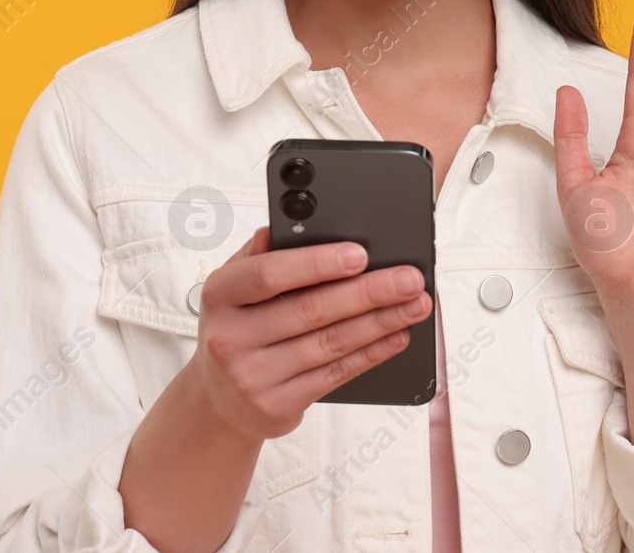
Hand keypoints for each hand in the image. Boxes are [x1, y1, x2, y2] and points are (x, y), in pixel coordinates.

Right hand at [185, 227, 432, 440]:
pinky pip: (335, 374)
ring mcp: (252, 376)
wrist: (219, 401)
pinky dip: (372, 353)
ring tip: (415, 305)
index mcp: (220, 294)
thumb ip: (259, 256)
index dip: (317, 263)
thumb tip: (280, 228)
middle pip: (311, 309)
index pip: (270, 273)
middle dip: (369, 291)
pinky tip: (396, 336)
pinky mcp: (276, 406)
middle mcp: (230, 337)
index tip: (360, 254)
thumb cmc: (237, 328)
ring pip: (330, 342)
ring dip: (381, 322)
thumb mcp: (235, 288)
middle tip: (409, 279)